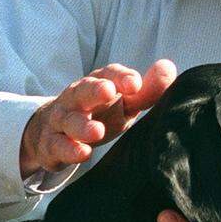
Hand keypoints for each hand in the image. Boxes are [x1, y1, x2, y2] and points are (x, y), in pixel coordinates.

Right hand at [20, 60, 176, 176]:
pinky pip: (58, 146)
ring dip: (82, 125)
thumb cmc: (100, 113)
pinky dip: (69, 150)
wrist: (54, 131)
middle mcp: (77, 98)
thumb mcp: (124, 103)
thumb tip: (168, 68)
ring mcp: (62, 120)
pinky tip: (82, 153)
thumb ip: (146, 91)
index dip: (121, 77)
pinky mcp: (52, 144)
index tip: (135, 84)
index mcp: (97, 83)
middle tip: (108, 91)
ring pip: (69, 120)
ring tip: (96, 131)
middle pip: (83, 90)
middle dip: (95, 90)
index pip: (109, 75)